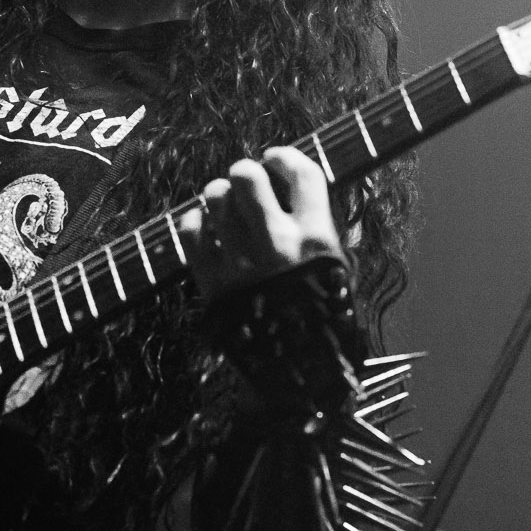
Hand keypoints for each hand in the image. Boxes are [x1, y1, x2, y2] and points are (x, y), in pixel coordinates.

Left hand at [178, 146, 345, 302]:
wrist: (293, 373)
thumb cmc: (320, 318)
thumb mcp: (338, 271)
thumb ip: (324, 228)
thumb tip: (305, 187)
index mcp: (317, 239)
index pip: (302, 173)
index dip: (285, 156)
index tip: (275, 158)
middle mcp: (278, 244)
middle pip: (248, 175)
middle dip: (245, 172)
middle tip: (246, 183)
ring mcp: (241, 262)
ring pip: (215, 196)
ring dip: (218, 194)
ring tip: (224, 206)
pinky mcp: (211, 280)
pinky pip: (191, 229)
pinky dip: (196, 221)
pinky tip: (207, 227)